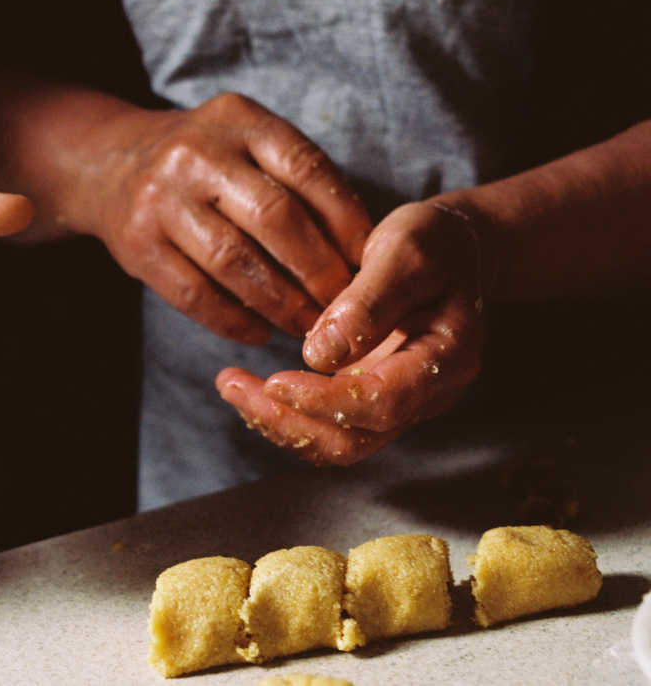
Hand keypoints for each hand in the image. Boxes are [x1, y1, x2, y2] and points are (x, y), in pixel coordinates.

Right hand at [69, 93, 372, 343]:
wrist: (109, 163)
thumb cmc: (203, 162)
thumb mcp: (244, 139)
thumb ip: (294, 176)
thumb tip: (359, 247)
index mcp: (237, 119)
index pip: (305, 168)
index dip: (344, 219)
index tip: (367, 260)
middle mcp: (196, 153)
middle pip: (274, 217)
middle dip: (317, 269)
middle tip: (341, 303)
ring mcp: (161, 198)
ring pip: (234, 261)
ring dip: (279, 302)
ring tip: (306, 324)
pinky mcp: (137, 244)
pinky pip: (193, 293)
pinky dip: (232, 320)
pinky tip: (258, 332)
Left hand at [215, 200, 488, 464]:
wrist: (454, 249)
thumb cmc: (434, 243)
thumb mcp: (407, 250)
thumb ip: (369, 301)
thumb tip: (319, 354)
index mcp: (447, 358)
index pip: (384, 402)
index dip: (326, 400)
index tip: (274, 380)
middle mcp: (427, 394)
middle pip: (354, 439)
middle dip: (287, 420)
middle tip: (231, 384)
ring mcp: (400, 402)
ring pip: (337, 442)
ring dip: (278, 422)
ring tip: (231, 385)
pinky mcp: (372, 398)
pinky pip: (328, 426)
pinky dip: (286, 414)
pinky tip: (252, 388)